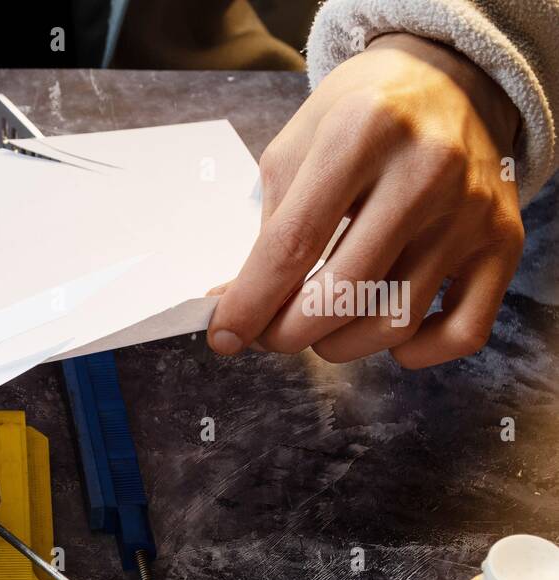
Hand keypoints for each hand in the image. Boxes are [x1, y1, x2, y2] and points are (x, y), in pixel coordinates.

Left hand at [208, 34, 523, 367]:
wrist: (449, 80)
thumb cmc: (358, 119)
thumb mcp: (296, 149)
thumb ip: (266, 229)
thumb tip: (233, 307)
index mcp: (360, 133)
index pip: (292, 244)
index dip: (250, 303)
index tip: (223, 336)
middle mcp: (426, 169)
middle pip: (343, 292)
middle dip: (287, 333)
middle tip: (268, 333)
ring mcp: (471, 209)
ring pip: (393, 321)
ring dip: (338, 344)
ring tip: (317, 326)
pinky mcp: (503, 240)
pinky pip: (462, 330)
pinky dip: (416, 351)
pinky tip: (384, 335)